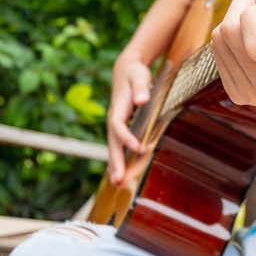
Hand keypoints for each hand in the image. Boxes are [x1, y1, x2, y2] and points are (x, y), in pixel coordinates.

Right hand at [106, 55, 150, 184]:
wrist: (126, 71)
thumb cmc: (134, 73)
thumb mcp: (139, 75)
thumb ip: (141, 87)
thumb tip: (142, 99)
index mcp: (118, 108)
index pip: (118, 125)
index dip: (126, 137)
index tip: (137, 147)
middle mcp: (114, 120)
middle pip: (112, 142)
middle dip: (115, 161)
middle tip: (118, 179)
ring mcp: (116, 126)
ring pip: (113, 148)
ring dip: (115, 166)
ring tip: (117, 184)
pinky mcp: (121, 129)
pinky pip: (118, 147)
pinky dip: (117, 161)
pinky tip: (119, 175)